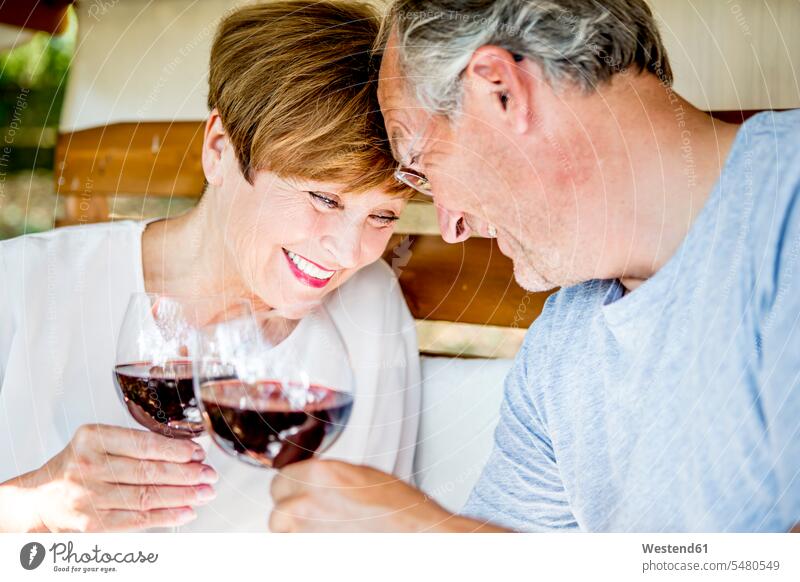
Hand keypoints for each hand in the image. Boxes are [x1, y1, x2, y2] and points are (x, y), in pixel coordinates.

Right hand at [0, 424, 216, 531]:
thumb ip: (135, 444)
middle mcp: (87, 467)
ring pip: (146, 497)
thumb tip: (187, 450)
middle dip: (186, 473)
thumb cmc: (76, 466)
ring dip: (182, 496)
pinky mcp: (91, 524)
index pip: (143, 444)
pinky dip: (166, 516)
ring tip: (204, 492)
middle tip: (209, 474)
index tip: (198, 452)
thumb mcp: (97, 443)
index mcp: (91, 439)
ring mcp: (88, 497)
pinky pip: (137, 520)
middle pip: (148, 472)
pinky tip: (186, 511)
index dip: (176, 450)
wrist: (38, 498)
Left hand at [269, 460, 506, 531]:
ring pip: (283, 534)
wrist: (418, 537)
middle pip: (278, 509)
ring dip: (297, 534)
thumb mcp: (362, 475)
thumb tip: (312, 481)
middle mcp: (307, 504)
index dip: (292, 489)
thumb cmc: (401, 511)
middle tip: (314, 516)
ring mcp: (307, 534)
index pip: (280, 479)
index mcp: (320, 475)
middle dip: (291, 512)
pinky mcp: (312, 556)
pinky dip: (308, 547)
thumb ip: (328, 477)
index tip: (299, 494)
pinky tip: (331, 543)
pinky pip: (298, 550)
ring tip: (325, 532)